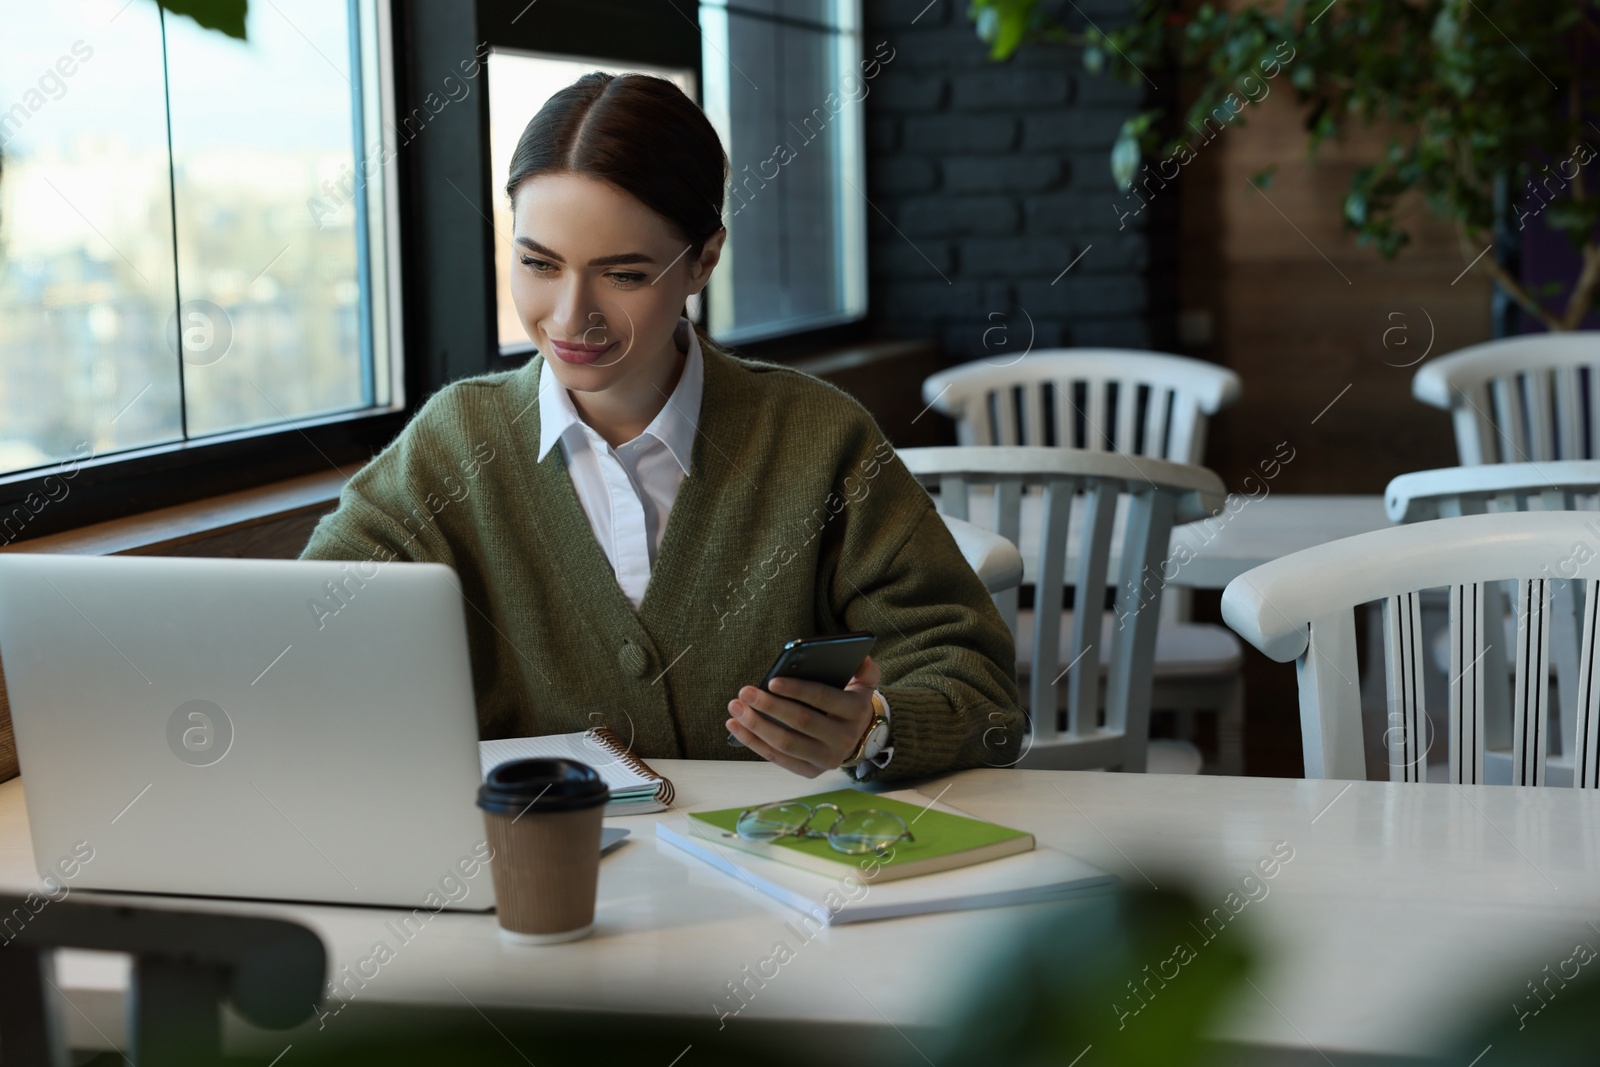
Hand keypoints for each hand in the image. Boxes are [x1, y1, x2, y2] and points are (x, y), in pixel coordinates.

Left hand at [726, 655, 882, 777]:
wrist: (858, 737)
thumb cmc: (849, 702)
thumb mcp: (864, 684)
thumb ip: (864, 669)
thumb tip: (860, 657)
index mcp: (855, 712)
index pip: (823, 698)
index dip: (797, 690)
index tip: (771, 681)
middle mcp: (844, 739)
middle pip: (801, 722)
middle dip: (769, 706)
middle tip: (744, 692)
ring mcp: (827, 759)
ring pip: (786, 744)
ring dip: (756, 726)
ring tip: (735, 709)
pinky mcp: (811, 772)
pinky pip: (778, 759)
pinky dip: (754, 743)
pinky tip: (736, 728)